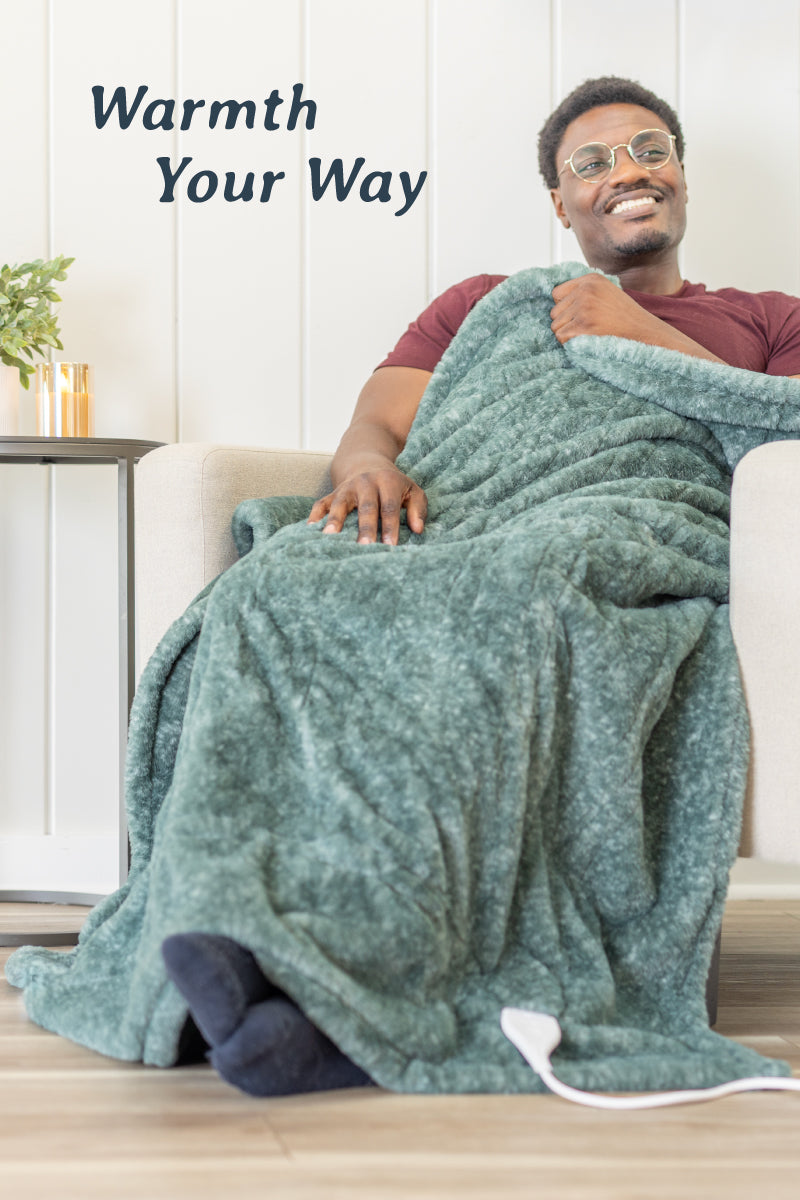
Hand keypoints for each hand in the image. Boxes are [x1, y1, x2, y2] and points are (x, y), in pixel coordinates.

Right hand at [307, 467, 426, 544]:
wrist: (368, 464)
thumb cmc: (395, 486)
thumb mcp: (412, 491)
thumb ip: (418, 509)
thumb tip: (418, 529)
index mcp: (387, 482)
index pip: (389, 507)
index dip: (390, 526)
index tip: (390, 546)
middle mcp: (365, 482)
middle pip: (366, 507)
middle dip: (365, 528)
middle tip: (364, 547)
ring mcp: (346, 487)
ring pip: (340, 504)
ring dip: (335, 520)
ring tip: (330, 537)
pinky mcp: (332, 493)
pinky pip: (321, 503)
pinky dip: (315, 515)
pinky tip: (311, 530)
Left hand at [550, 273, 667, 344]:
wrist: (644, 332)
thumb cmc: (624, 317)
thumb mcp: (606, 292)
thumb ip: (584, 291)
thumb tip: (556, 301)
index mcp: (590, 280)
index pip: (556, 294)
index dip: (564, 308)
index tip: (578, 315)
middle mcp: (585, 290)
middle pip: (554, 312)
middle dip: (566, 323)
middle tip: (586, 328)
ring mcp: (584, 307)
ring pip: (556, 327)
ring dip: (568, 335)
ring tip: (588, 334)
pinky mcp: (583, 325)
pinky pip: (561, 337)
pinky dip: (570, 344)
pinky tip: (586, 341)